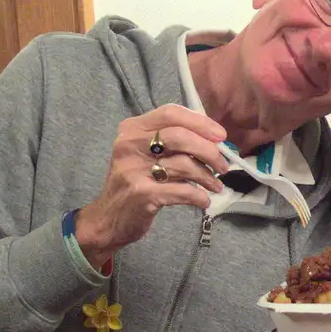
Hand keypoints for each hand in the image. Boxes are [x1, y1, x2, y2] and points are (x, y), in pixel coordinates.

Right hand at [75, 104, 228, 266]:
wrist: (107, 219)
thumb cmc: (134, 182)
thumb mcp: (143, 153)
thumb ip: (171, 141)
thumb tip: (213, 140)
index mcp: (132, 129)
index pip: (171, 113)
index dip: (200, 122)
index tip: (220, 136)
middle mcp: (130, 145)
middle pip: (180, 136)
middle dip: (209, 151)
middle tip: (223, 166)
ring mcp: (134, 170)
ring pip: (184, 164)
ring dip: (207, 177)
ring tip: (216, 186)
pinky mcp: (142, 194)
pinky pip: (182, 191)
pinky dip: (198, 196)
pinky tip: (203, 201)